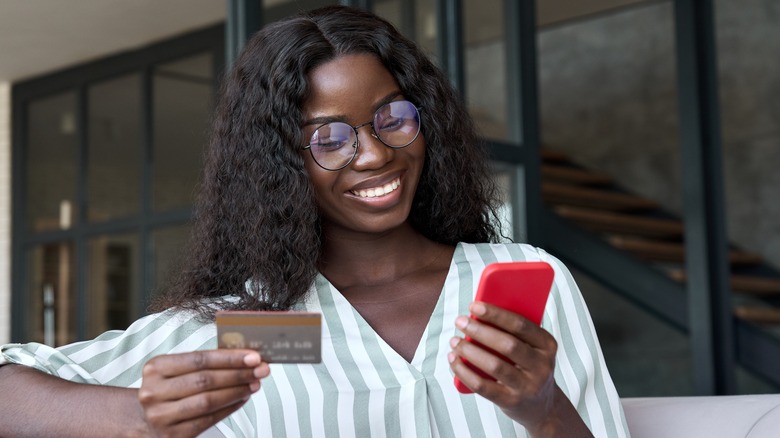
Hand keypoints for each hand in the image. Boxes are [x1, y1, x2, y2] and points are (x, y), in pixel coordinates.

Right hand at [138, 349, 269, 437]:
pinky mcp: (172, 435)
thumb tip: (244, 357)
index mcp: (156, 368)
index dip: (229, 358)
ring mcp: (161, 416)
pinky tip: (242, 399)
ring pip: (208, 401)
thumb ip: (205, 363)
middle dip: (238, 374)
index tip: (253, 356)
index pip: (199, 359)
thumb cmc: (169, 389)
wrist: (147, 418)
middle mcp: (154, 392)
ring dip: (237, 391)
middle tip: (260, 370)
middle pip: (205, 380)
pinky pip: (208, 420)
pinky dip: (230, 408)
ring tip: (254, 384)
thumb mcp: (176, 370)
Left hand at [449, 302, 589, 436]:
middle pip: (507, 344)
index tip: (473, 306)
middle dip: (479, 330)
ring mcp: (527, 386)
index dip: (495, 314)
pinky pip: (483, 386)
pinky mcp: (511, 402)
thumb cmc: (528, 367)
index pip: (520, 325)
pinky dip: (464, 372)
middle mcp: (541, 366)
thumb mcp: (532, 348)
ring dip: (470, 350)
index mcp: (547, 345)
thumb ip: (513, 332)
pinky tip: (454, 360)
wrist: (542, 406)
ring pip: (494, 365)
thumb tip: (477, 314)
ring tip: (454, 341)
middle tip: (460, 321)